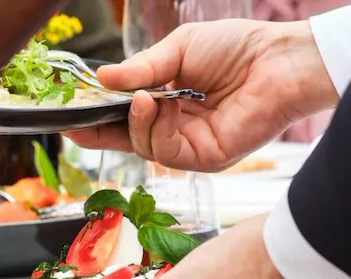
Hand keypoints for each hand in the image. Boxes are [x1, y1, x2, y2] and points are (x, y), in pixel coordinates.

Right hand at [64, 20, 336, 171]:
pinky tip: (153, 104)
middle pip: (130, 138)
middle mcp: (181, 127)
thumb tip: (102, 78)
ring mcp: (193, 145)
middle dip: (101, 131)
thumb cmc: (238, 48)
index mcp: (174, 100)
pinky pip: (166, 152)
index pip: (130, 115)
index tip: (72, 112)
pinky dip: (152, 130)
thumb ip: (141, 68)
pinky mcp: (207, 158)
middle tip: (75, 121)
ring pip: (144, 147)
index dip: (101, 115)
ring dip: (133, 122)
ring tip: (139, 97)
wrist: (278, 60)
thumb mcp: (179, 49)